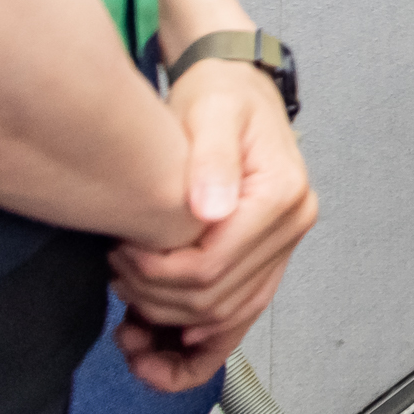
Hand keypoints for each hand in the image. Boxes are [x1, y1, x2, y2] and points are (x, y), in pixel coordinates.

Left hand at [110, 61, 316, 389]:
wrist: (238, 87)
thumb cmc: (221, 95)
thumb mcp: (212, 114)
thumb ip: (211, 159)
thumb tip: (211, 211)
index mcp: (283, 193)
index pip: (214, 265)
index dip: (159, 273)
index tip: (120, 252)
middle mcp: (295, 222)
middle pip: (220, 296)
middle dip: (159, 297)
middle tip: (117, 269)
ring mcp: (288, 240)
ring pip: (230, 311)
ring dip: (176, 317)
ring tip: (133, 290)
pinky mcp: (273, 250)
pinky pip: (245, 306)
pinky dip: (207, 327)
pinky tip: (169, 325)